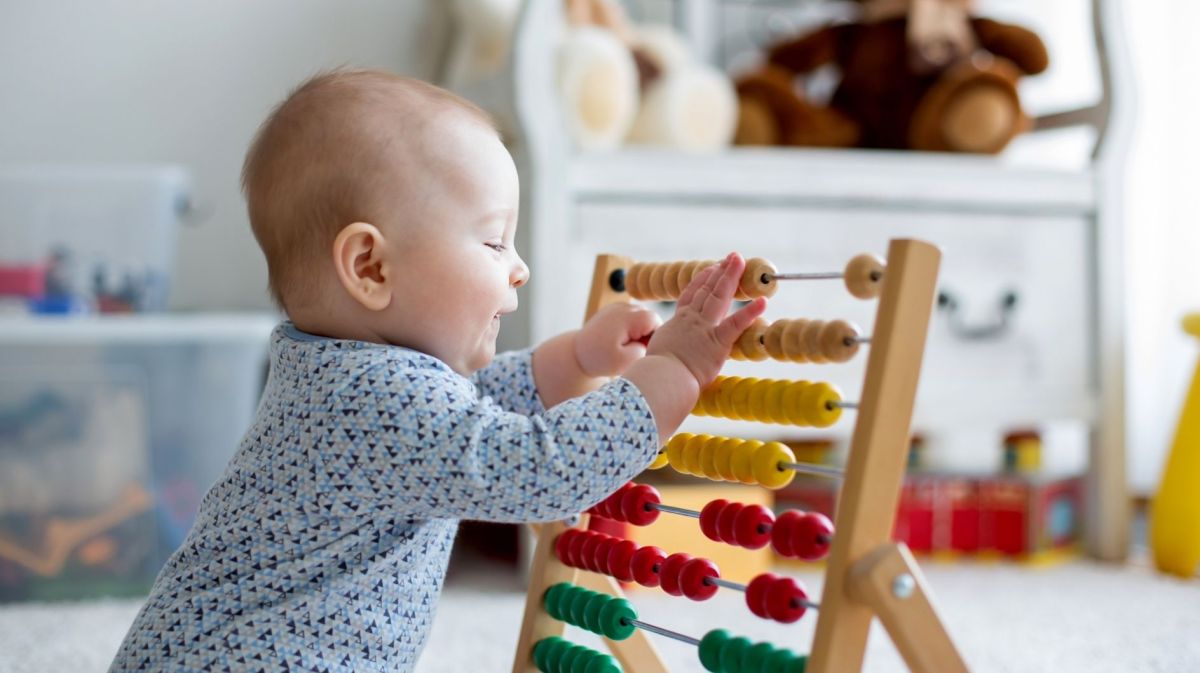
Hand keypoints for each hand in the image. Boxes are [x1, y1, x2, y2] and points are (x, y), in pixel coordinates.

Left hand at [575, 301, 661, 376]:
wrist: (577, 352)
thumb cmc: (600, 359)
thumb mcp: (625, 362)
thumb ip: (645, 350)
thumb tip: (653, 340)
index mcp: (628, 317)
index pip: (656, 321)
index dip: (654, 338)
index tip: (641, 350)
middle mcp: (624, 306)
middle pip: (650, 318)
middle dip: (646, 335)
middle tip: (631, 350)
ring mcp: (618, 306)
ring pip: (642, 318)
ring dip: (638, 332)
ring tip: (625, 346)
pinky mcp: (614, 309)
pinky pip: (632, 318)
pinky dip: (630, 329)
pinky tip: (620, 340)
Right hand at [645, 252, 766, 387]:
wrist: (663, 378)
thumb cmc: (657, 371)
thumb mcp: (658, 350)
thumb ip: (667, 344)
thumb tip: (665, 348)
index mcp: (679, 322)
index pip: (691, 296)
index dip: (702, 281)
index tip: (711, 269)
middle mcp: (692, 320)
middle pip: (708, 290)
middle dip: (720, 272)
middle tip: (731, 257)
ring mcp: (705, 328)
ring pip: (719, 297)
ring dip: (730, 277)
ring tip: (740, 261)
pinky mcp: (718, 342)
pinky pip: (736, 324)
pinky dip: (750, 313)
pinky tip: (763, 302)